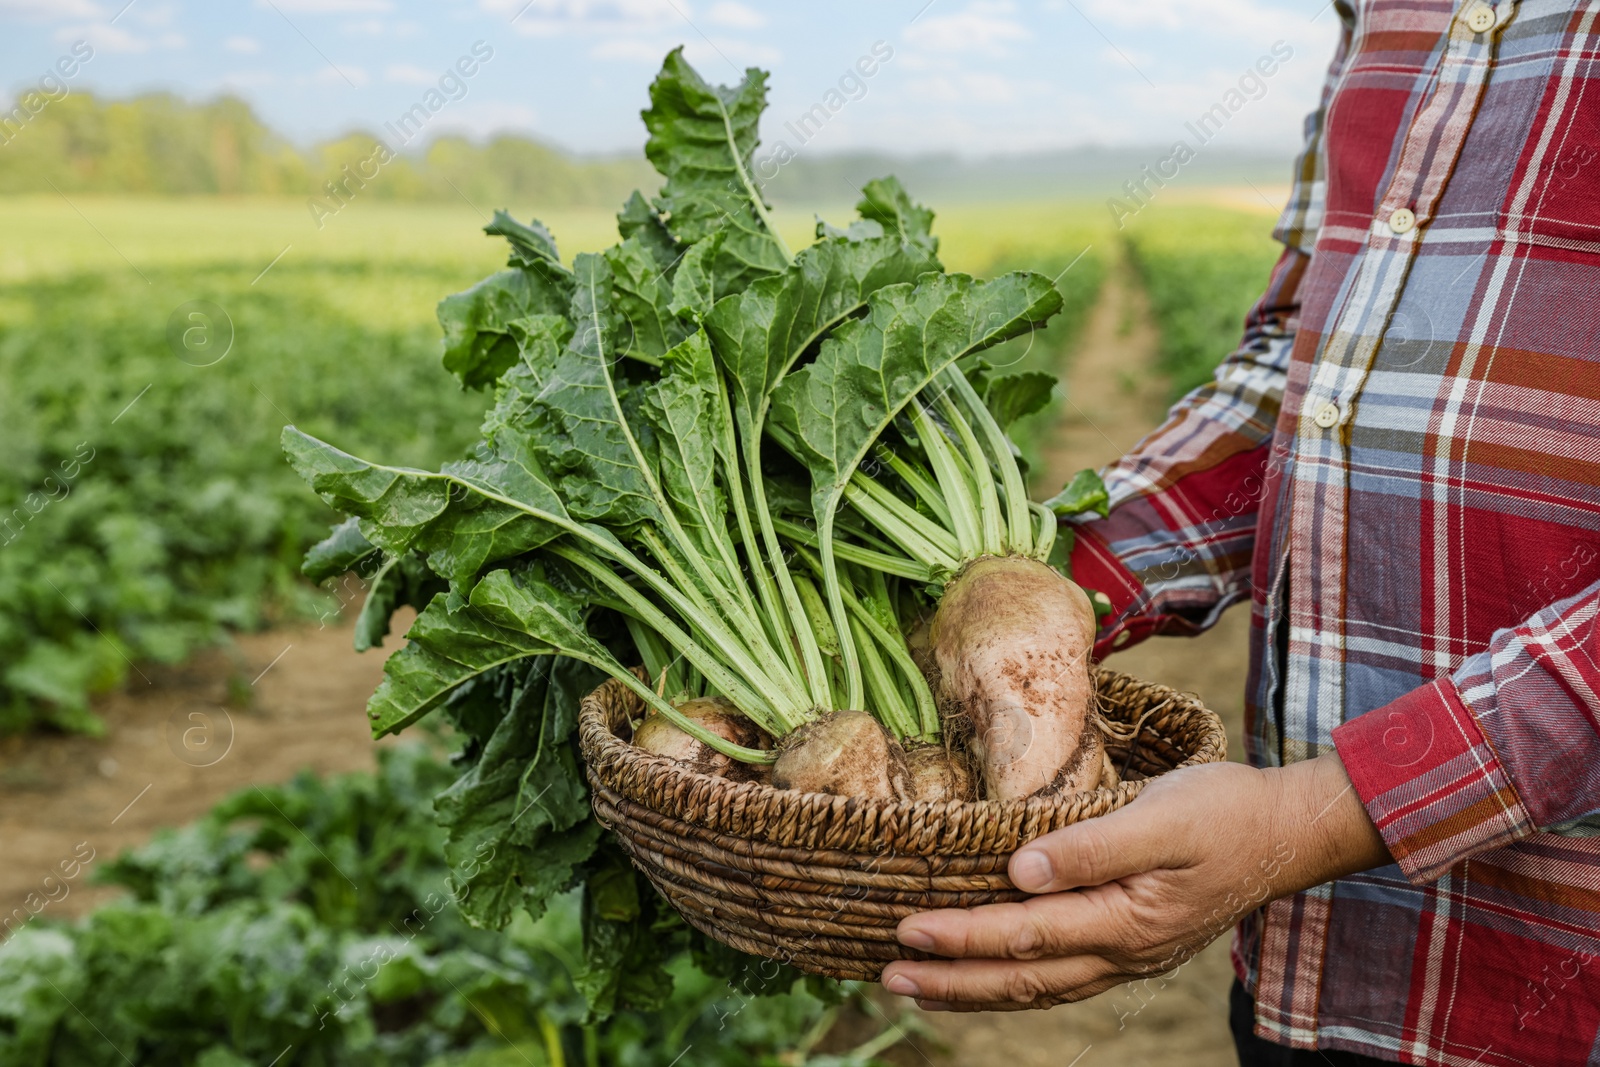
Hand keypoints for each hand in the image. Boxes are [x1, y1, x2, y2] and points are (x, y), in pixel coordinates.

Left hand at [879, 753, 1389, 1010]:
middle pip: (1023, 977)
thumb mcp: (1162, 815)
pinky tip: (989, 976)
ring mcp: (1129, 956)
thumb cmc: (1225, 811)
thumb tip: (1021, 871)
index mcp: (1126, 920)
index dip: (962, 937)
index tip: (907, 931)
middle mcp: (1122, 952)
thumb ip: (1092, 847)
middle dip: (952, 979)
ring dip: (976, 988)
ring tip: (919, 984)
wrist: (1288, 832)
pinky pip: (1062, 977)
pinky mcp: (1133, 944)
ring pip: (1040, 986)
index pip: (1026, 935)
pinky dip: (1016, 981)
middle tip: (889, 975)